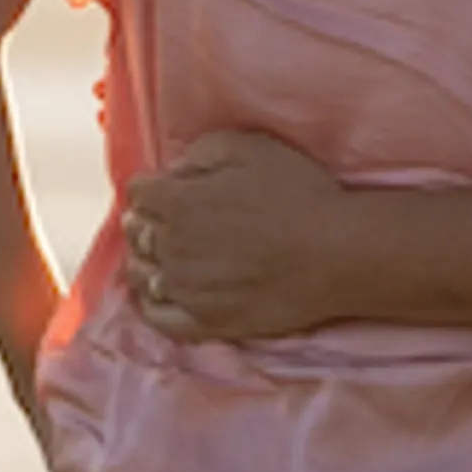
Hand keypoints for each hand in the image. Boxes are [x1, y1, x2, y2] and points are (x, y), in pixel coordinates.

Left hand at [120, 130, 351, 340]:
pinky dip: (151, 304)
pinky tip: (161, 294)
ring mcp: (187, 290)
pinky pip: (158, 318)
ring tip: (162, 256)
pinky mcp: (206, 323)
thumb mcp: (252, 148)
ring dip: (147, 260)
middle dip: (147, 222)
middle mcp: (173, 248)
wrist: (335, 254)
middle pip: (137, 233)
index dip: (151, 187)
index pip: (139, 193)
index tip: (165, 189)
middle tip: (165, 220)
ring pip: (142, 274)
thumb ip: (203, 151)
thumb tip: (175, 170)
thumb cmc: (298, 195)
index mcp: (179, 202)